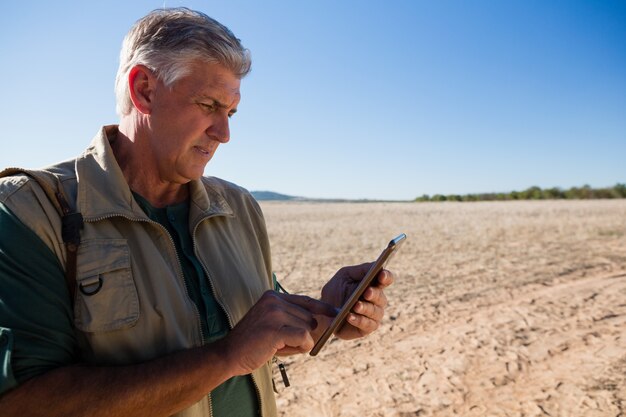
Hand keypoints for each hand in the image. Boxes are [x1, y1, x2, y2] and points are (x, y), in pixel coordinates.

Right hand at [217, 290, 335, 375]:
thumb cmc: (253, 342)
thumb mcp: (272, 322)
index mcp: (273, 296)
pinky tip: (280, 350)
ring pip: (308, 329)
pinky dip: (299, 348)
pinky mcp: (276, 329)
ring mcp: (274, 314)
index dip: (323, 308)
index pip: (306, 300)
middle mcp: (274, 301)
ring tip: (277, 346)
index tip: (336, 314)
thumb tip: (323, 320)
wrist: (228, 354)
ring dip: (298, 343)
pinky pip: (304, 338)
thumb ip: (292, 317)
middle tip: (281, 343)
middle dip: (303, 334)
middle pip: (310, 317)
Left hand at [320, 263, 393, 339]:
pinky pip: (367, 325)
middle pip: (381, 297)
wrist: (323, 311)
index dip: (386, 277)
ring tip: (356, 306)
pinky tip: (350, 316)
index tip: (382, 275)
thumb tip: (375, 266)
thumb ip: (360, 270)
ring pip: (375, 312)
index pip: (386, 279)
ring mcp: (373, 315)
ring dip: (366, 308)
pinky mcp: (366, 328)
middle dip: (374, 294)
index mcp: (374, 284)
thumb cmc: (336, 290)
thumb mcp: (345, 275)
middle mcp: (377, 300)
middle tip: (367, 292)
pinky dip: (359, 320)